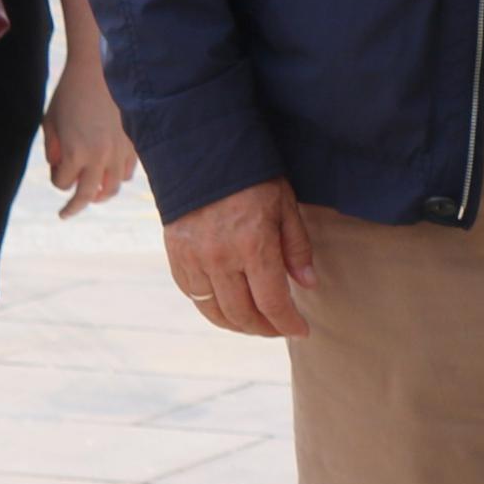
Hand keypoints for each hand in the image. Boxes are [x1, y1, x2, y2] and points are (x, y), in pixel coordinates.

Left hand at [40, 48, 139, 215]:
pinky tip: (110, 174)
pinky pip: (128, 172)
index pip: (63, 183)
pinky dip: (118, 177)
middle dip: (73, 208)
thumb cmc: (69, 95)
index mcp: (75, 153)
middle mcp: (99, 157)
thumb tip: (61, 169)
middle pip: (87, 196)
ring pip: (112, 188)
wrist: (99, 71)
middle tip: (65, 214)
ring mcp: (119, 151)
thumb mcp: (50, 123)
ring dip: (100, 195)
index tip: (55, 168)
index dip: (56, 178)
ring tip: (93, 196)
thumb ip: (53, 150)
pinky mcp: (133, 144)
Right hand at [165, 179, 316, 336]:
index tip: (301, 330)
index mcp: (253, 245)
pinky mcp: (175, 256)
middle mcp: (220, 259)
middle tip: (280, 328)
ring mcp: (193, 260)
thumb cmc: (252, 176)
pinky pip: (193, 295)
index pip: (272, 302)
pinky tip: (228, 307)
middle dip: (265, 329)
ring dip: (238, 324)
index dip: (288, 323)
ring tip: (256, 323)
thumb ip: (296, 248)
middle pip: (243, 315)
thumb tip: (307, 285)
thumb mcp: (285, 205)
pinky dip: (212, 308)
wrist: (201, 152)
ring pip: (215, 311)